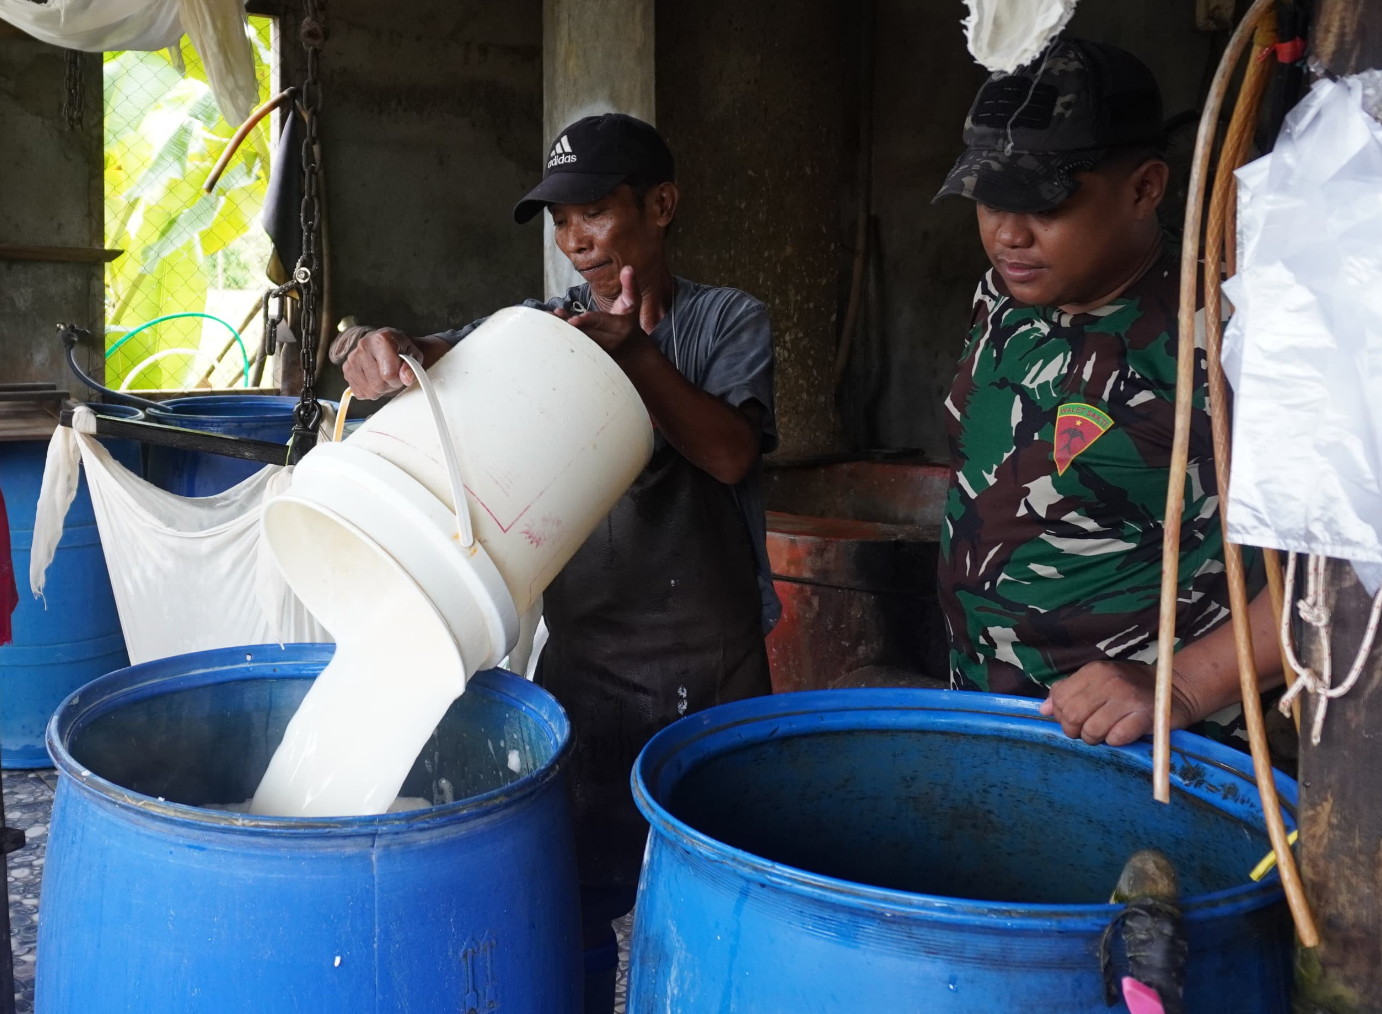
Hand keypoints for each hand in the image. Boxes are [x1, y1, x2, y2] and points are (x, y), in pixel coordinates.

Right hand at [340, 327, 421, 399]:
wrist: (391, 343)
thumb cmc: (403, 349)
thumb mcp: (415, 355)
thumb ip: (412, 367)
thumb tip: (406, 378)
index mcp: (381, 340)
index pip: (388, 375)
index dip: (398, 380)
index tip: (401, 374)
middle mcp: (363, 347)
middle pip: (377, 385)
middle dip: (389, 385)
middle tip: (393, 376)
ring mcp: (352, 358)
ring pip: (368, 391)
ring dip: (379, 389)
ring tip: (384, 376)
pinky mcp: (346, 369)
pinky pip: (359, 392)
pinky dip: (369, 390)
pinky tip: (374, 378)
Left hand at [559, 266, 649, 361]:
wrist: (631, 346)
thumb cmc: (630, 317)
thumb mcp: (634, 301)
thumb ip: (629, 285)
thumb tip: (627, 267)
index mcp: (619, 326)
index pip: (601, 322)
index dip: (587, 321)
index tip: (573, 321)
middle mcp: (608, 339)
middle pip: (585, 332)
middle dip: (568, 325)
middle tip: (553, 316)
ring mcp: (598, 347)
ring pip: (578, 337)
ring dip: (563, 328)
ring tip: (549, 316)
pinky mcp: (589, 348)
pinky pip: (575, 340)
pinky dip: (564, 331)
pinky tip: (553, 320)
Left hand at [1039, 659, 1197, 746]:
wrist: (1176, 688)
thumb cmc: (1131, 687)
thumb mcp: (1099, 682)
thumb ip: (1069, 693)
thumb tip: (1043, 709)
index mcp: (1094, 671)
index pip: (1061, 698)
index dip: (1062, 716)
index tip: (1075, 720)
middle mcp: (1109, 681)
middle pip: (1073, 716)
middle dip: (1076, 731)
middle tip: (1088, 732)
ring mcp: (1127, 698)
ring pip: (1092, 731)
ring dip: (1097, 738)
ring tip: (1107, 732)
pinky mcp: (1145, 716)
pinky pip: (1116, 739)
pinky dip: (1117, 741)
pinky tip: (1124, 732)